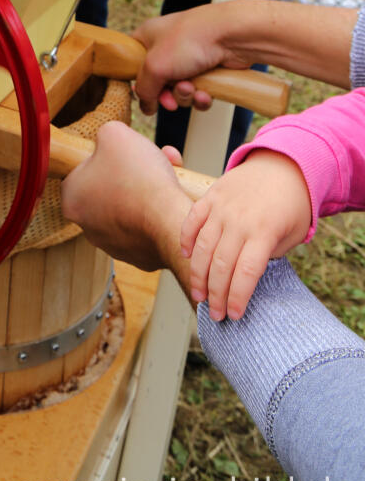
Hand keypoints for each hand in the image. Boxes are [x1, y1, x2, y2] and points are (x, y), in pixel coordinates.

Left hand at [61, 123, 189, 272]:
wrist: (170, 220)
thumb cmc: (138, 177)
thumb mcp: (114, 133)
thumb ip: (104, 134)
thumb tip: (107, 140)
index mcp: (71, 200)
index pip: (80, 170)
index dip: (103, 155)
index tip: (120, 151)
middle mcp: (87, 226)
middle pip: (109, 186)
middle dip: (131, 170)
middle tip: (149, 157)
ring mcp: (113, 243)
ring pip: (130, 204)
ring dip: (147, 186)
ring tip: (166, 171)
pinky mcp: (139, 255)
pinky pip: (147, 224)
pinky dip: (158, 209)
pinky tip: (169, 196)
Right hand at [132, 6, 252, 116]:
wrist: (231, 35)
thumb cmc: (189, 40)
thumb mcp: (154, 67)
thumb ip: (143, 89)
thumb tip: (146, 106)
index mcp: (147, 37)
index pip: (132, 62)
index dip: (137, 81)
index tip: (144, 93)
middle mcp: (166, 47)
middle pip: (157, 83)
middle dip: (166, 95)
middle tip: (170, 101)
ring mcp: (188, 59)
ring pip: (178, 91)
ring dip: (185, 96)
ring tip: (192, 89)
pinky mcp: (207, 69)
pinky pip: (198, 93)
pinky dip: (201, 97)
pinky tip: (205, 94)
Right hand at [181, 149, 311, 320]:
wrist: (284, 165)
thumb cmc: (292, 206)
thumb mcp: (292, 235)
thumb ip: (268, 255)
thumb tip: (245, 278)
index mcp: (264, 232)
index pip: (246, 273)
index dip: (237, 297)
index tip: (234, 315)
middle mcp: (240, 220)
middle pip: (221, 264)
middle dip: (216, 294)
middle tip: (215, 314)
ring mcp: (222, 206)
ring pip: (203, 246)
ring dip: (198, 274)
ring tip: (199, 294)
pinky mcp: (211, 195)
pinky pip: (192, 219)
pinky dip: (186, 239)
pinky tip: (188, 257)